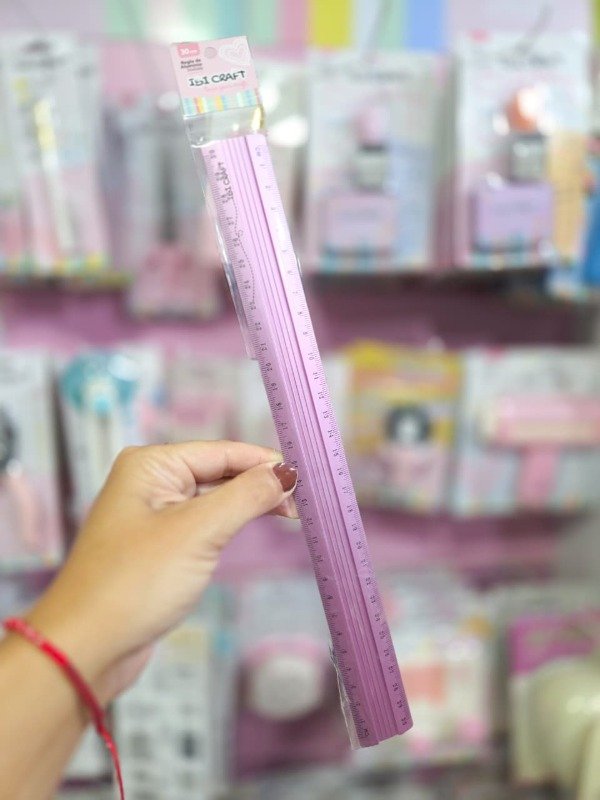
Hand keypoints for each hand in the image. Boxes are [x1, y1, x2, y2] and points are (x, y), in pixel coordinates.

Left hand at [26, 441, 297, 702]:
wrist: (86, 649)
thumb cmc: (132, 584)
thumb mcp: (199, 532)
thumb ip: (246, 496)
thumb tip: (285, 472)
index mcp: (151, 465)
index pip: (222, 451)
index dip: (265, 462)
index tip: (305, 477)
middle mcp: (148, 482)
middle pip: (219, 471)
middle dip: (259, 484)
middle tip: (301, 503)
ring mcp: (151, 514)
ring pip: (213, 498)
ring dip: (247, 505)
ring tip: (287, 515)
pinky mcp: (156, 545)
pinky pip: (202, 523)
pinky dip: (229, 525)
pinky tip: (251, 529)